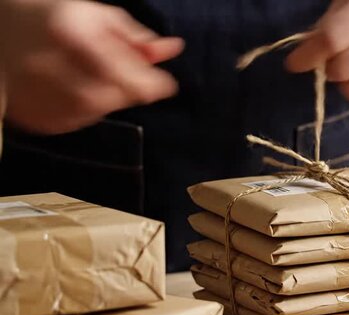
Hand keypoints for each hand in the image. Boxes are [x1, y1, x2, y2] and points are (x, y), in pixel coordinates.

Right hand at [0, 0, 183, 133]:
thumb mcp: (95, 16)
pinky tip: (73, 91)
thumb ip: (135, 37)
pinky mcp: (33, 117)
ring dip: (107, 100)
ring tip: (90, 77)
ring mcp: (37, 95)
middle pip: (114, 96)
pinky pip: (76, 121)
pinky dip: (85, 110)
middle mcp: (51, 66)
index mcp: (70, 33)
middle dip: (128, 90)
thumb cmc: (51, 18)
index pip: (125, 73)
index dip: (153, 83)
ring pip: (96, 111)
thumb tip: (173, 49)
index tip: (166, 85)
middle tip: (122, 77)